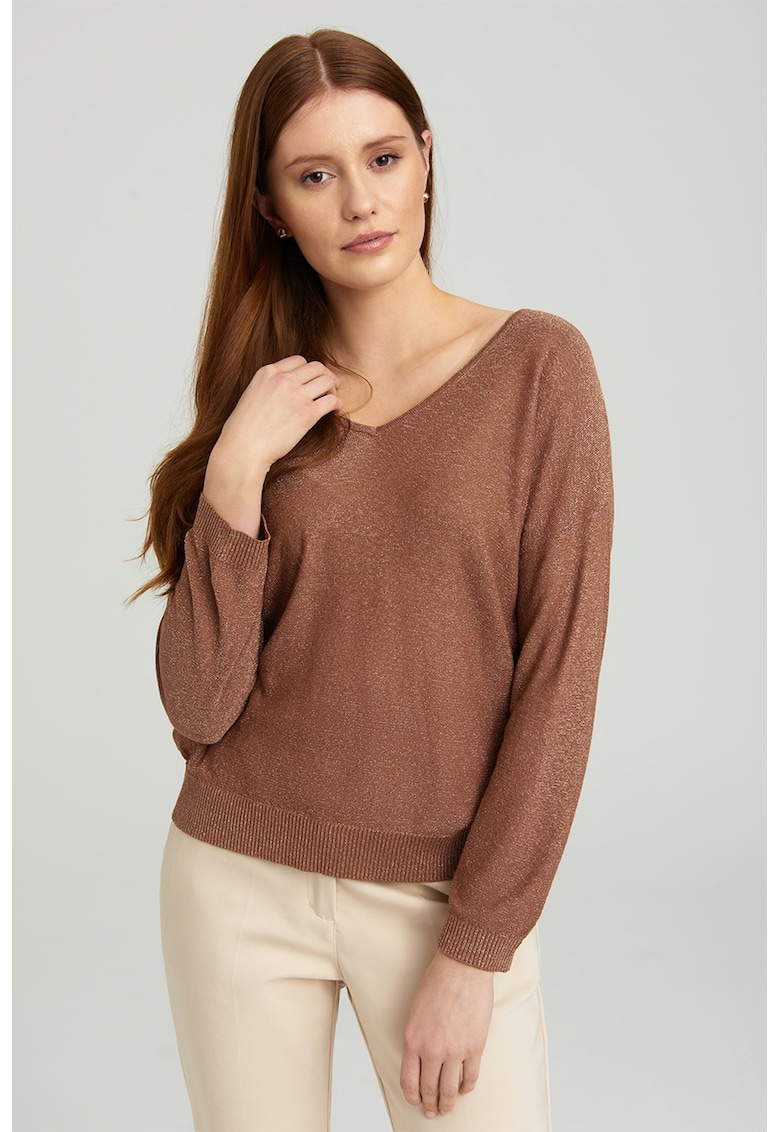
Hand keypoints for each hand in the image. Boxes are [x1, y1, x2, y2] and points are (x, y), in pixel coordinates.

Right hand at [203, 355, 340, 535]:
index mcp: (268, 372)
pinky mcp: (307, 414)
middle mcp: (283, 379)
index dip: (309, 370)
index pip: (298, 360)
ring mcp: (296, 395)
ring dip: (333, 388)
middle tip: (330, 387)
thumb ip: (270, 386)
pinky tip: (334, 411)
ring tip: (332, 399)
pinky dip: (337, 404)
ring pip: (327, 380)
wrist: (243, 449)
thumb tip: (286, 390)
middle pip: (316, 367)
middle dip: (326, 375)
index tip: (312, 380)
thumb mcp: (252, 395)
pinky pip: (331, 401)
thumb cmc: (244, 429)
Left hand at [400, 950, 493, 1118]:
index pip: (409, 1082)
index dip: (413, 1097)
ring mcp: (454, 1051)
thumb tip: (420, 1062)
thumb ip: (416, 1039)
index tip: (416, 1102)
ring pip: (449, 1090)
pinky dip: (466, 1088)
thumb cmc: (437, 983)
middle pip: (429, 1090)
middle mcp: (431, 1050)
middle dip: (430, 1104)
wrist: (462, 968)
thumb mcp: (415, 1012)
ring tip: (447, 1107)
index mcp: (412, 1040)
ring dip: (448, 1103)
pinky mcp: (475, 1048)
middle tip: (433, 1111)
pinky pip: (470, 1078)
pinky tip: (464, 1089)